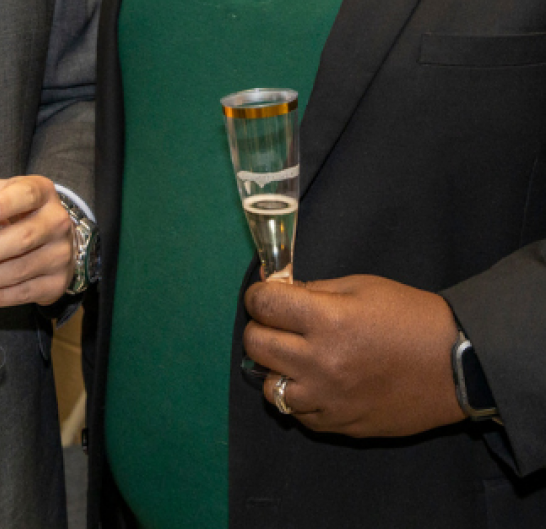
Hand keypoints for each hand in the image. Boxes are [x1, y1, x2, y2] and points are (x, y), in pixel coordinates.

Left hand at [0, 176, 74, 308]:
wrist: (52, 241)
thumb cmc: (17, 213)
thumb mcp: (4, 193)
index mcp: (43, 192)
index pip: (28, 194)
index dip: (7, 203)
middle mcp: (57, 221)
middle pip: (25, 236)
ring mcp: (61, 254)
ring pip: (22, 268)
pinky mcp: (57, 283)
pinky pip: (25, 292)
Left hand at [244, 275, 464, 437]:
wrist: (454, 365)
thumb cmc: (409, 315)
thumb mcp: (361, 286)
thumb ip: (315, 290)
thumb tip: (279, 291)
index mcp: (327, 320)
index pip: (264, 305)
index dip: (258, 295)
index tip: (265, 295)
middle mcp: (320, 362)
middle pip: (256, 345)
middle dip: (260, 328)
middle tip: (277, 323)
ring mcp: (328, 399)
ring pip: (269, 387)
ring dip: (276, 367)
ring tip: (295, 356)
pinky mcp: (339, 424)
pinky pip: (297, 414)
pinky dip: (298, 396)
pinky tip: (315, 381)